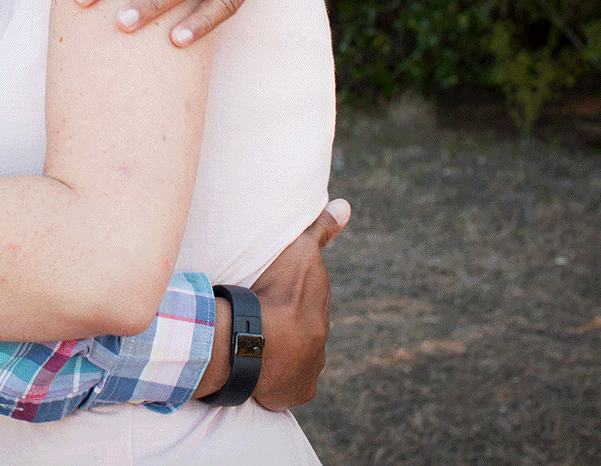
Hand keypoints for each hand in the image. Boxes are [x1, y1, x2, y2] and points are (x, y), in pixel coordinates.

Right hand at [250, 198, 350, 409]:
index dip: (291, 298)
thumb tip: (346, 206)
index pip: (309, 305)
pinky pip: (286, 388)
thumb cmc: (275, 293)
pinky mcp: (295, 393)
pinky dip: (275, 381)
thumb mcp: (299, 253)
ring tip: (256, 346)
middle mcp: (320, 345)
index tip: (273, 295)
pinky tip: (260, 371)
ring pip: (297, 361)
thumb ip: (320, 230)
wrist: (254, 340)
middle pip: (304, 334)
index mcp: (319, 312)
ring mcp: (309, 371)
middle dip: (289, 327)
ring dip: (282, 355)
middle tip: (263, 318)